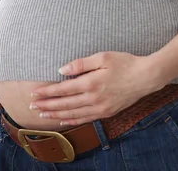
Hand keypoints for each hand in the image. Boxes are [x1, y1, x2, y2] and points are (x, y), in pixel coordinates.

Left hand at [29, 51, 156, 126]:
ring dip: (55, 114)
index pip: (63, 89)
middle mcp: (93, 98)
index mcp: (90, 83)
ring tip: (42, 115)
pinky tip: (62, 119)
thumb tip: (62, 70)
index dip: (47, 92)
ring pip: (72, 114)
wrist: (145, 77)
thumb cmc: (125, 62)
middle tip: (31, 106)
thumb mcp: (103, 56)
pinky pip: (84, 119)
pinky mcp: (106, 112)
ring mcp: (100, 108)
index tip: (34, 93)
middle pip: (64, 104)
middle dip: (46, 105)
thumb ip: (81, 63)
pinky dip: (71, 120)